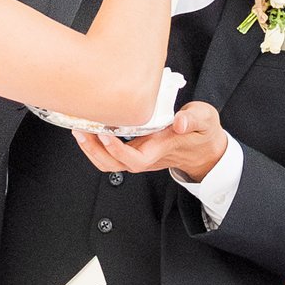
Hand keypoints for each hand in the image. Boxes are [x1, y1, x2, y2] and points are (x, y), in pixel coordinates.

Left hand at [72, 103, 229, 185]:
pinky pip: (111, 155)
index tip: (105, 132)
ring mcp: (139, 155)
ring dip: (91, 149)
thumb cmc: (203, 133)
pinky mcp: (135, 150)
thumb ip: (194, 119)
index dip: (117, 150)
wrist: (204, 149)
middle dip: (94, 150)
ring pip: (109, 163)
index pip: (136, 159)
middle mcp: (147, 155)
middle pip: (114, 165)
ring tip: (79, 128)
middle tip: (81, 128)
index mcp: (161, 148)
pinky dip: (97, 145)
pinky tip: (89, 128)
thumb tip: (180, 122)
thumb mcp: (206, 119)